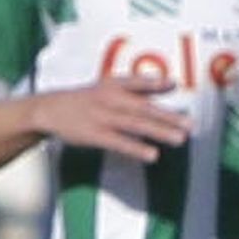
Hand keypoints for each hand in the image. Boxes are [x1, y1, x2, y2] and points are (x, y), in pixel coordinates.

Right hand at [36, 79, 191, 161]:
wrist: (48, 110)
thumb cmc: (85, 100)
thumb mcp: (107, 87)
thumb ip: (137, 88)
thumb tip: (170, 83)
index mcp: (113, 85)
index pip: (136, 82)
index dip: (154, 83)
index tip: (174, 84)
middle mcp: (109, 99)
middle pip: (142, 108)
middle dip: (168, 117)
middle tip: (190, 125)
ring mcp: (102, 117)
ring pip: (135, 125)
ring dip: (159, 132)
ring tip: (180, 140)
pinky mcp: (95, 135)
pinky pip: (119, 142)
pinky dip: (136, 149)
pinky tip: (153, 155)